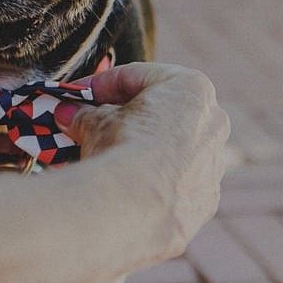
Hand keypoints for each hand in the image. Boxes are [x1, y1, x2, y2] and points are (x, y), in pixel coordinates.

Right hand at [55, 62, 229, 260]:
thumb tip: (69, 116)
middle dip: (123, 116)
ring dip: (140, 149)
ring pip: (171, 148)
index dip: (100, 85)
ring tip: (104, 158)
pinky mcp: (205, 200)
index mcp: (190, 88)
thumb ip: (85, 114)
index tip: (77, 96)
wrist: (137, 205)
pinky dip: (152, 180)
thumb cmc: (121, 148)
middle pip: (159, 111)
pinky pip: (175, 182)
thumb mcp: (93, 120)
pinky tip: (125, 187)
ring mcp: (213, 164)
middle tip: (89, 124)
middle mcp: (212, 122)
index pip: (136, 77)